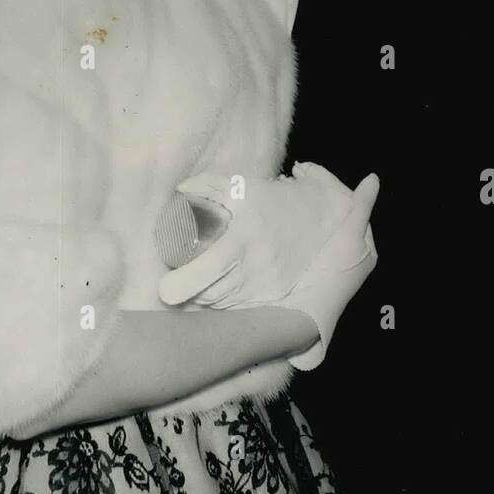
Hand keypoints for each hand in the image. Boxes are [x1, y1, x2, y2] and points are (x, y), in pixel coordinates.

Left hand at [158, 162, 366, 308]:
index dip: (181, 285)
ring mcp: (267, 284)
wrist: (329, 218)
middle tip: (172, 283)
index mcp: (245, 237)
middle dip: (186, 294)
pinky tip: (216, 291)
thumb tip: (181, 190)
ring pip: (223, 304)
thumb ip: (210, 186)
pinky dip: (225, 303)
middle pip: (210, 295)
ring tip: (192, 285)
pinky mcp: (276, 294)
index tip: (164, 287)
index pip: (207, 270)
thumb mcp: (244, 187)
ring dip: (204, 299)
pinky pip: (242, 307)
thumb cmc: (279, 201)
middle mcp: (255, 266)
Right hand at [280, 176, 378, 370]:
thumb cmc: (335, 273)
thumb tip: (374, 177)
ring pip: (318, 219)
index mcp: (364, 244)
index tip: (305, 169)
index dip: (328, 183)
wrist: (306, 311)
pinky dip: (296, 216)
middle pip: (332, 210)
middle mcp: (348, 250)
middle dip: (314, 190)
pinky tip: (283, 206)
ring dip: (303, 201)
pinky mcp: (309, 262)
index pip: (349, 202)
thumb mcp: (352, 236)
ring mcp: (328, 256)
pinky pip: (306, 231)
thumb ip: (362, 206)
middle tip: (292, 174)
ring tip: (285, 185)